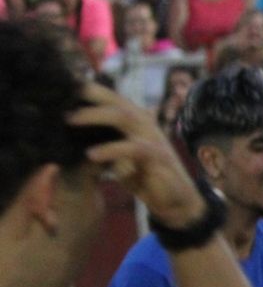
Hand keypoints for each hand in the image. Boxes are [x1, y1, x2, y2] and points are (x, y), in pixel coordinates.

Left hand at [69, 83, 206, 228]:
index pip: (112, 98)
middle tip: (62, 98)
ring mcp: (153, 138)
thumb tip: (75, 128)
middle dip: (89, 95)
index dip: (90, 89)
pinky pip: (132, 148)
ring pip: (123, 116)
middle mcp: (146, 124)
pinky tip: (91, 155)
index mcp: (137, 120)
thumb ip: (106, 140)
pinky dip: (110, 150)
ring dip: (94, 116)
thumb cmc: (146, 177)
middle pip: (116, 100)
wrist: (176, 201)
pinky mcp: (157, 156)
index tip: (65, 85)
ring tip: (70, 120)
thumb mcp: (121, 156)